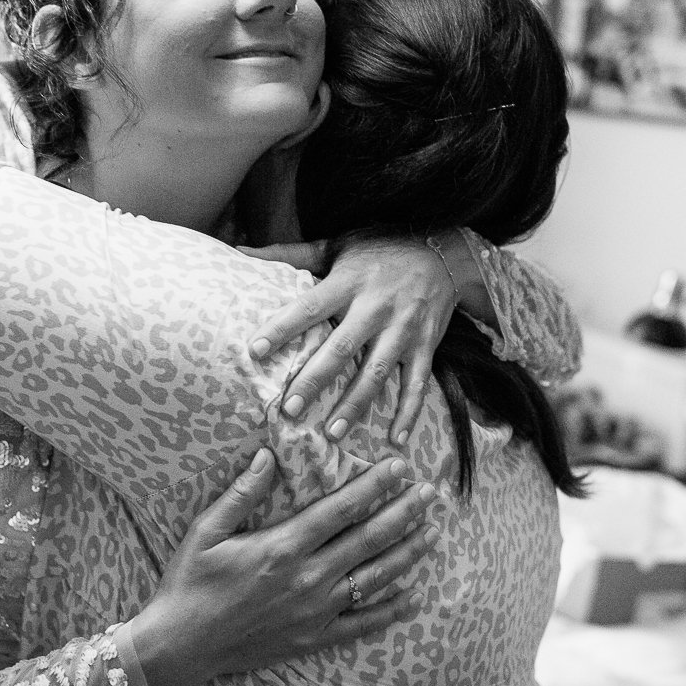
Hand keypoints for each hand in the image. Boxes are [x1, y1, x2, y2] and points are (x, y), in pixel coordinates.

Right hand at [127, 450, 438, 685]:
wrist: (179, 646)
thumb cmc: (188, 583)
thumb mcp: (205, 531)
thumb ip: (241, 492)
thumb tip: (268, 454)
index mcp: (282, 547)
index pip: (341, 509)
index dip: (375, 485)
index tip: (400, 466)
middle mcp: (306, 578)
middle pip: (368, 540)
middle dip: (404, 513)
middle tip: (431, 494)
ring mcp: (314, 612)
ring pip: (374, 578)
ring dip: (407, 553)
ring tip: (433, 532)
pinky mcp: (312, 639)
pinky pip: (361, 625)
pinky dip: (391, 611)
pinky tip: (414, 596)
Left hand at [242, 235, 460, 444]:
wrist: (443, 250)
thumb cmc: (380, 249)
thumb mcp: (337, 245)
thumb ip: (291, 254)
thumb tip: (242, 251)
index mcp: (349, 282)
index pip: (308, 307)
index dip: (282, 329)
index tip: (254, 351)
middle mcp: (376, 306)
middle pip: (341, 348)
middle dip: (315, 380)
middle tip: (289, 409)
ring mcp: (404, 328)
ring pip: (377, 372)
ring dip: (355, 404)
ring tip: (332, 432)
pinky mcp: (427, 344)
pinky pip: (417, 383)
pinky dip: (409, 413)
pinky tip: (395, 440)